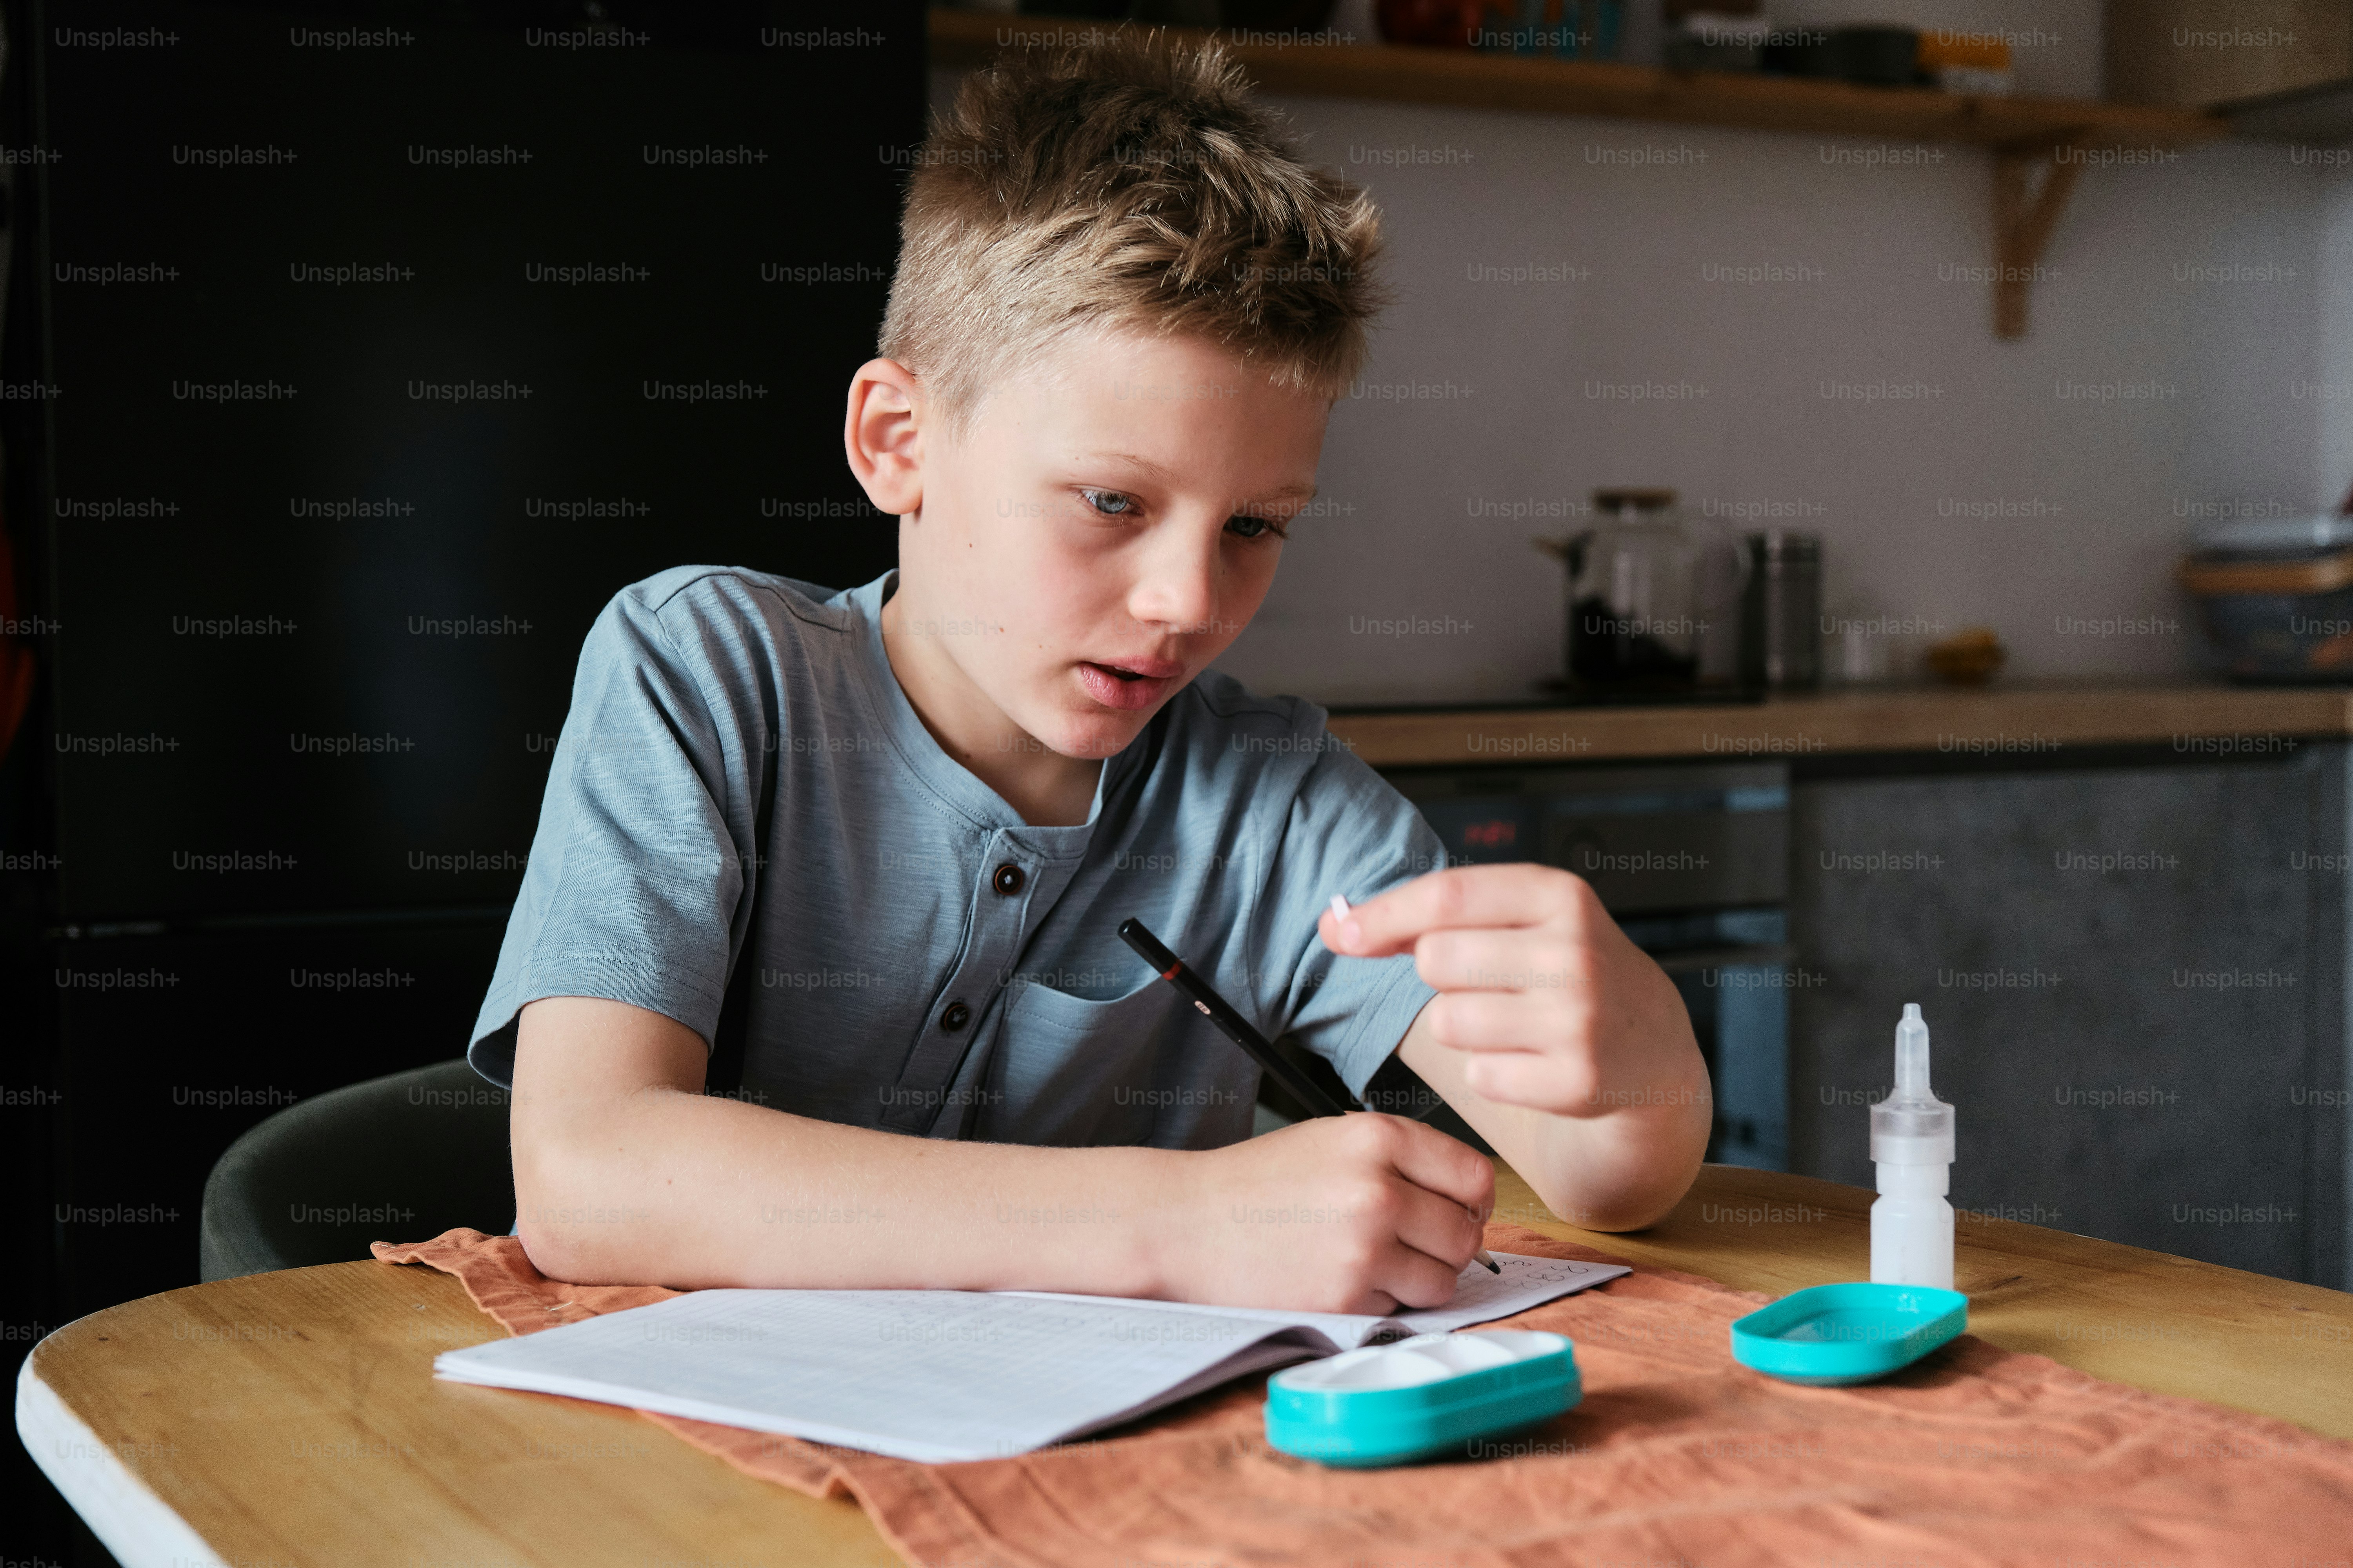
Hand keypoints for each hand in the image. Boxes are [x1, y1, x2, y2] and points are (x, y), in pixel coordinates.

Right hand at [1155, 1113, 1492, 1314]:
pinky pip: (1400, 1308)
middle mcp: (1379, 1190)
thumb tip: (1471, 1200)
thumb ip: (1403, 1159)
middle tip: (1408, 1242)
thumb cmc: (1260, 1183)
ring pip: (1443, 1280)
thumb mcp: (1333, 1140)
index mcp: (1378, 1138)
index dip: (1471, 1201)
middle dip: (1445, 1245)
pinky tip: (1338, 1278)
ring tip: (1372, 1261)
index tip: (1455, 1210)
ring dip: (1418, 1279)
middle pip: (1466, 1235)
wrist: (1186, 1224)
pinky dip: (1380, 1301)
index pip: (1475, 1177)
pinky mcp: (1346, 1297)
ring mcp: (1364, 1247)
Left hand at [1322, 864, 1701, 1118]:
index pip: (1446, 895)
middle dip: (1439, 975)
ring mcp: (1580, 1018)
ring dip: (1462, 1028)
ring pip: (1451, 1022)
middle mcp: (1574, 951)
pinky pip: (1479, 1077)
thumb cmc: (1565, 970)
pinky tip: (1530, 1061)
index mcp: (1559, 895)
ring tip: (1510, 1023)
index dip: (1381, 915)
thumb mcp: (1520, 920)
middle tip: (1483, 983)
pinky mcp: (1578, 1081)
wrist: (1651, 1044)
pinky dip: (1490, 1073)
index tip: (1335, 933)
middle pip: (1437, 959)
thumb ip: (1430, 916)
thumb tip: (1334, 925)